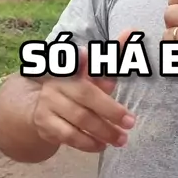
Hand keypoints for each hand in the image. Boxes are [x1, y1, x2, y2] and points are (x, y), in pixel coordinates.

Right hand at [32, 30, 136, 152]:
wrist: (46, 110)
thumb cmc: (81, 90)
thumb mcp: (97, 76)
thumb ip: (113, 58)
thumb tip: (133, 31)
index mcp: (73, 66)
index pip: (82, 59)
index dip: (86, 58)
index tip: (91, 55)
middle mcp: (59, 81)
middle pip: (86, 95)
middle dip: (111, 110)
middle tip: (131, 123)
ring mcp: (48, 102)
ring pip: (79, 118)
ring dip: (103, 131)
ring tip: (121, 139)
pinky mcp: (44, 122)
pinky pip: (68, 135)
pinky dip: (87, 142)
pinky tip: (101, 145)